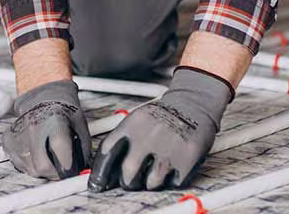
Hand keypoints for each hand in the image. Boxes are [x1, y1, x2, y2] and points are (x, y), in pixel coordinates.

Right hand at [2, 79, 90, 179]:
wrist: (43, 92)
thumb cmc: (63, 108)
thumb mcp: (81, 128)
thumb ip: (81, 154)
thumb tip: (78, 172)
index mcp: (56, 121)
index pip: (61, 154)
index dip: (68, 168)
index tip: (71, 170)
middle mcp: (34, 126)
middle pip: (43, 167)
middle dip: (54, 171)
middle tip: (59, 165)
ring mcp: (19, 132)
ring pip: (30, 169)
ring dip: (40, 167)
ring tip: (47, 152)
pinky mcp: (8, 140)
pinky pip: (19, 164)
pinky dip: (29, 163)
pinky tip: (35, 150)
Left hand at [88, 67, 232, 191]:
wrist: (191, 104)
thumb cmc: (161, 116)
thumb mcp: (137, 119)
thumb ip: (122, 140)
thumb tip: (107, 169)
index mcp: (131, 125)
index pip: (108, 151)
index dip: (100, 171)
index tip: (97, 183)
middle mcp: (147, 137)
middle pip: (128, 173)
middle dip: (127, 182)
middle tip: (130, 181)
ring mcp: (167, 149)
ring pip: (151, 183)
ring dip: (150, 182)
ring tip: (154, 170)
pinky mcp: (185, 159)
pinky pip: (172, 183)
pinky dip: (170, 181)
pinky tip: (170, 168)